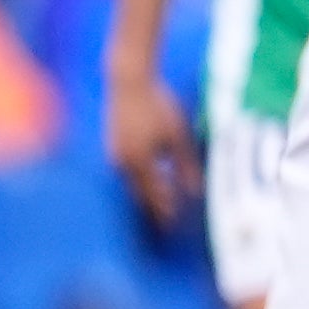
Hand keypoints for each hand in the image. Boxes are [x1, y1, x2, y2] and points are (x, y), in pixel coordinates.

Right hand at [106, 64, 199, 224]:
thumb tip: (195, 191)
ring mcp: (115, 153)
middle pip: (139, 194)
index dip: (163, 212)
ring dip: (144, 196)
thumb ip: (186, 165)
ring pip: (131, 183)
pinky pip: (126, 171)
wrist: (128, 81)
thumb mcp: (178, 135)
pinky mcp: (113, 144)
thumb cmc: (158, 105)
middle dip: (152, 209)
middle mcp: (123, 163)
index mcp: (139, 163)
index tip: (172, 227)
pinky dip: (138, 180)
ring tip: (156, 208)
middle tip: (162, 226)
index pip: (153, 196)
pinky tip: (148, 181)